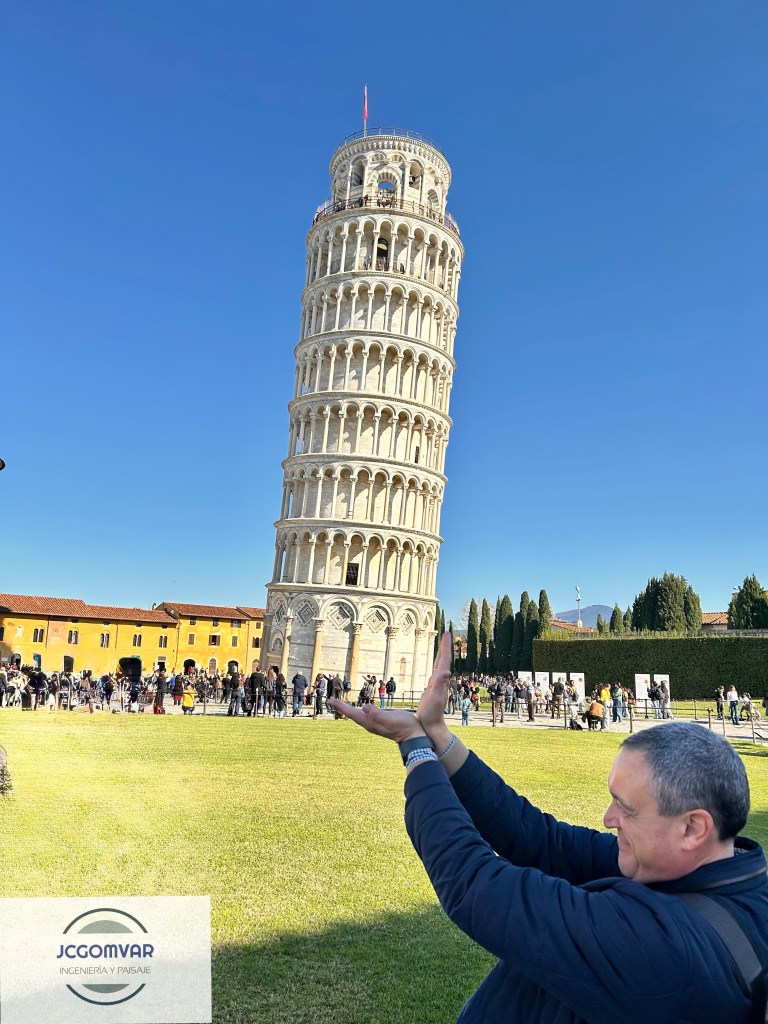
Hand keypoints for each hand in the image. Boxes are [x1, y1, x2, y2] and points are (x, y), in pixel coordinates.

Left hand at [327, 700, 426, 743]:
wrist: (414, 736)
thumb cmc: (404, 726)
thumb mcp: (391, 718)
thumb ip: (378, 714)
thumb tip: (364, 707)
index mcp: (370, 722)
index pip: (352, 713)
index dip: (342, 707)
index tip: (331, 700)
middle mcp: (370, 724)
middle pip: (352, 715)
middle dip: (342, 707)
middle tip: (331, 700)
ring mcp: (374, 724)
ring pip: (357, 715)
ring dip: (349, 709)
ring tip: (341, 704)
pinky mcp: (379, 723)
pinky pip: (364, 715)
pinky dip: (358, 711)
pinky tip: (360, 709)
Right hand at [415, 632, 451, 748]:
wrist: (432, 727)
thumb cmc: (431, 714)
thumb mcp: (434, 699)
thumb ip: (440, 685)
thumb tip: (446, 671)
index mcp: (440, 681)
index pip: (444, 660)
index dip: (445, 647)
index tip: (448, 633)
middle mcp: (440, 681)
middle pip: (443, 660)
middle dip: (445, 647)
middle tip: (447, 635)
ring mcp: (437, 686)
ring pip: (440, 666)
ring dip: (441, 655)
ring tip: (442, 646)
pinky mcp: (433, 690)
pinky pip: (435, 673)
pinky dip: (436, 665)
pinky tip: (435, 667)